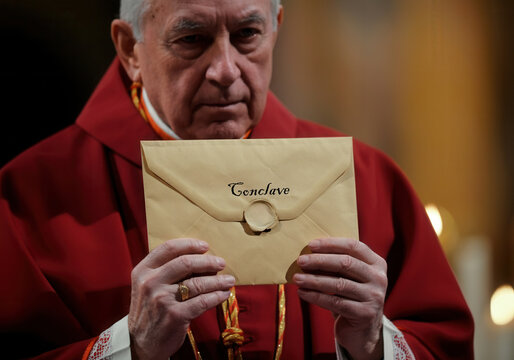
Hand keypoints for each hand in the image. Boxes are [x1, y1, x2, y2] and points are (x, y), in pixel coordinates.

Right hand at [128, 238, 234, 359]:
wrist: (141, 343)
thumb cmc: (150, 310)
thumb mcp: (148, 286)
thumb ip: (165, 271)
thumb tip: (200, 259)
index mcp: (142, 271)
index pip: (168, 248)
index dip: (189, 244)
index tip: (205, 246)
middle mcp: (150, 282)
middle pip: (186, 263)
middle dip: (208, 262)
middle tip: (221, 263)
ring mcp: (161, 299)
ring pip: (197, 283)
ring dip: (218, 281)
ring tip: (229, 280)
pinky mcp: (175, 315)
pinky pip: (202, 301)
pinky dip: (216, 296)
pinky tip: (223, 294)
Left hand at [293, 238, 386, 359]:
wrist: (362, 331)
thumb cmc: (351, 297)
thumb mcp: (350, 277)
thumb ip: (337, 264)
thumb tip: (308, 253)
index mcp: (376, 263)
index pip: (353, 246)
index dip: (331, 244)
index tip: (311, 245)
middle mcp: (379, 278)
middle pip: (346, 263)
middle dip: (320, 261)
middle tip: (300, 261)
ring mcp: (374, 296)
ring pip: (339, 284)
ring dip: (314, 280)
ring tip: (297, 278)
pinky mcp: (365, 314)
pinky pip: (335, 302)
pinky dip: (316, 296)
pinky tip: (302, 293)